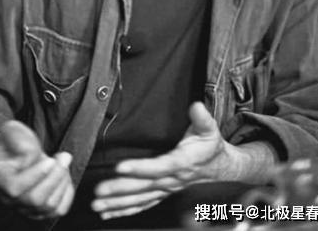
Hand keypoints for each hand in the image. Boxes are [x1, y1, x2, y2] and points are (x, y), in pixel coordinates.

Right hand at [0, 120, 74, 218]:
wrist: (18, 153)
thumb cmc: (15, 142)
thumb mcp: (12, 131)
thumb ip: (17, 137)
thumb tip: (31, 154)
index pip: (14, 188)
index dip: (35, 176)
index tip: (50, 159)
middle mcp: (9, 199)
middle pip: (35, 200)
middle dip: (55, 176)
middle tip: (65, 156)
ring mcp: (25, 208)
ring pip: (49, 206)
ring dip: (62, 181)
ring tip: (63, 162)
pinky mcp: (41, 211)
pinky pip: (59, 210)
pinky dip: (67, 192)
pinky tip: (64, 175)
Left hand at [91, 102, 243, 219]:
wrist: (219, 167)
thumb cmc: (210, 146)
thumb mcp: (209, 130)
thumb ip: (202, 118)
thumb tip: (196, 106)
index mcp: (181, 163)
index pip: (158, 167)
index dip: (139, 168)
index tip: (120, 167)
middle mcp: (171, 180)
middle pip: (143, 186)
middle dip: (120, 189)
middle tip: (100, 190)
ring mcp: (166, 189)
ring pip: (140, 199)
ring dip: (118, 203)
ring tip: (98, 205)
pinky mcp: (162, 192)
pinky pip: (142, 204)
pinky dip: (125, 210)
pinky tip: (108, 212)